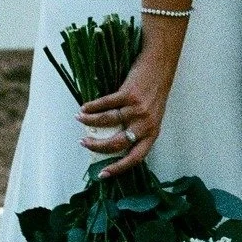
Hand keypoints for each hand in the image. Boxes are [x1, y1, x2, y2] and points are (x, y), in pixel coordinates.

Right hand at [76, 47, 168, 178]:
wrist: (161, 66)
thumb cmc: (155, 92)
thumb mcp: (152, 115)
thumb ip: (137, 129)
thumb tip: (112, 141)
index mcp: (152, 133)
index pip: (136, 158)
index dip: (118, 168)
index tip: (102, 175)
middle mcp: (146, 124)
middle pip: (117, 143)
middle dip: (97, 146)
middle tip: (84, 143)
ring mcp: (138, 109)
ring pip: (107, 122)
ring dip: (90, 121)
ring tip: (80, 119)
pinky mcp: (129, 94)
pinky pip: (106, 104)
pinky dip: (92, 107)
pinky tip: (84, 108)